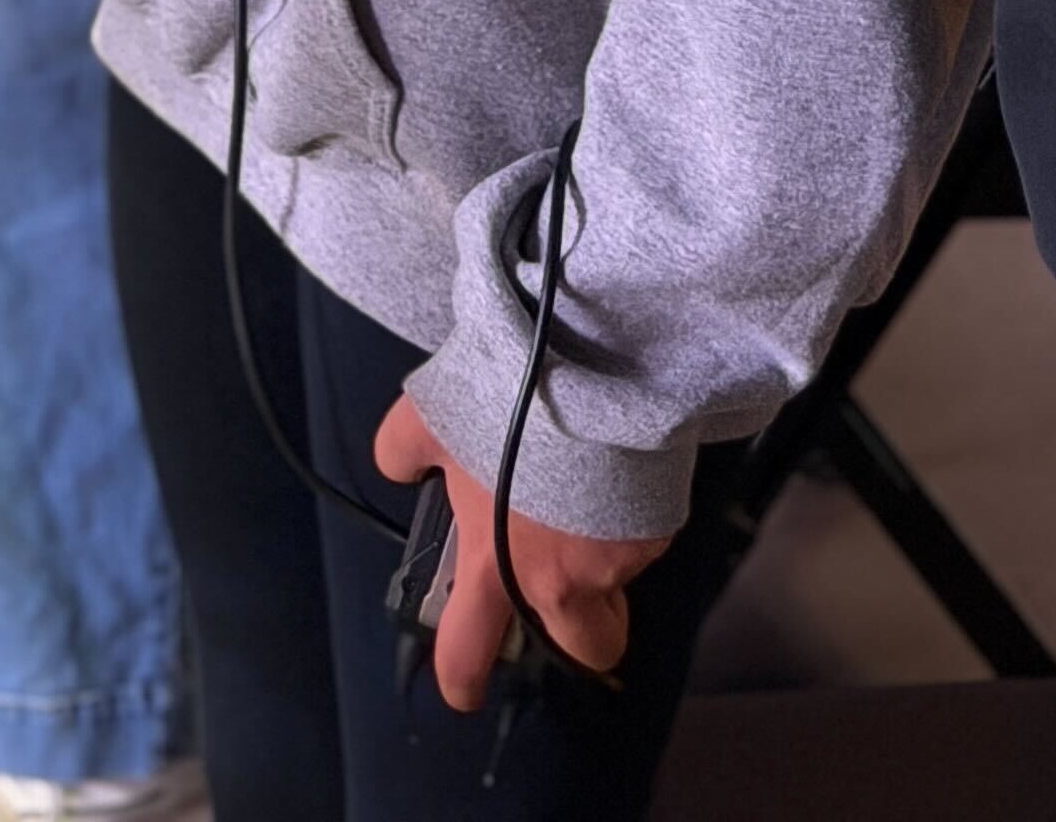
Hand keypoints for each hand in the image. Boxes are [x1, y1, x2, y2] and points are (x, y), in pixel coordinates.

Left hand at [371, 397, 666, 713]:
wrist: (588, 368)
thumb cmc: (504, 402)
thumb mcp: (430, 415)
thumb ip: (405, 452)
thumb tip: (399, 467)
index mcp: (493, 565)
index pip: (468, 653)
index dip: (463, 679)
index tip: (465, 686)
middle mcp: (558, 581)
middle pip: (582, 651)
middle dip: (576, 637)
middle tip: (563, 596)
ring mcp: (614, 561)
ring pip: (617, 588)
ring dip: (606, 564)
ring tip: (592, 503)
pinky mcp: (657, 529)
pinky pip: (644, 538)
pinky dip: (631, 515)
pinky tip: (617, 469)